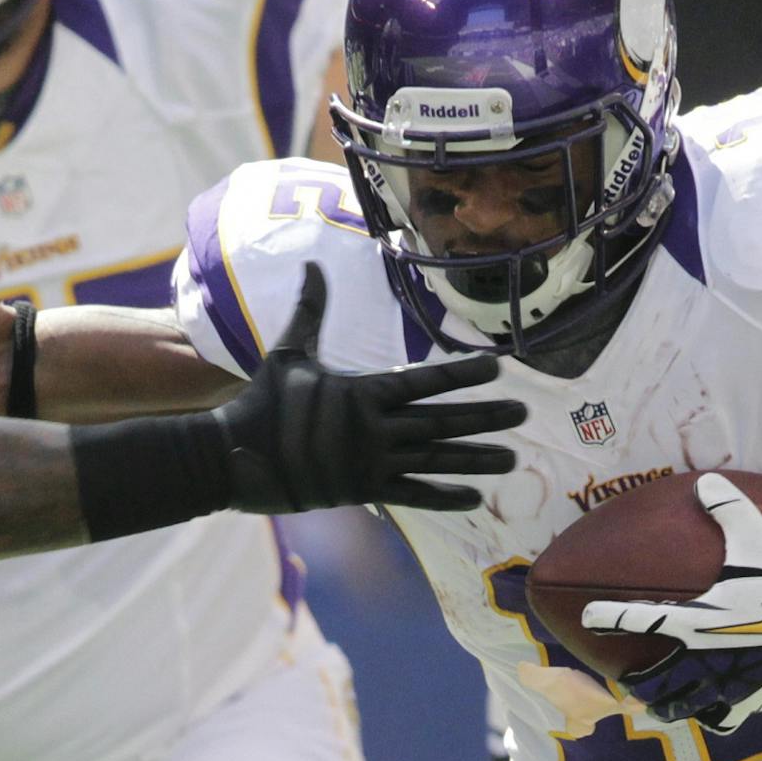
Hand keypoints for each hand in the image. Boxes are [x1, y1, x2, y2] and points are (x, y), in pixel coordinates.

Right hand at [213, 264, 525, 512]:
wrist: (236, 456)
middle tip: (524, 414)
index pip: (425, 379)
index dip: (463, 373)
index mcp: (362, 392)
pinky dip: (444, 497)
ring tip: (512, 458)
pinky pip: (413, 495)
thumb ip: (312, 310)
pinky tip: (475, 497)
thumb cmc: (262, 402)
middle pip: (442, 421)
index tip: (499, 368)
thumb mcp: (289, 352)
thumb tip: (311, 262)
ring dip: (476, 460)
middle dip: (485, 417)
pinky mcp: (363, 490)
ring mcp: (371, 462)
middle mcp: (374, 428)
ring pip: (435, 460)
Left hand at [579, 473, 761, 732]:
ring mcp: (723, 683)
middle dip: (632, 682)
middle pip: (649, 680)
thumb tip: (706, 480)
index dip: (608, 617)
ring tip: (656, 702)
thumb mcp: (757, 539)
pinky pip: (719, 720)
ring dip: (663, 705)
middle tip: (626, 679)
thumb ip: (727, 509)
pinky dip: (710, 717)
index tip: (589, 617)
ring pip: (678, 707)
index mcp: (694, 618)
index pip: (638, 617)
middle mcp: (700, 656)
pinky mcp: (748, 701)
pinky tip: (708, 712)